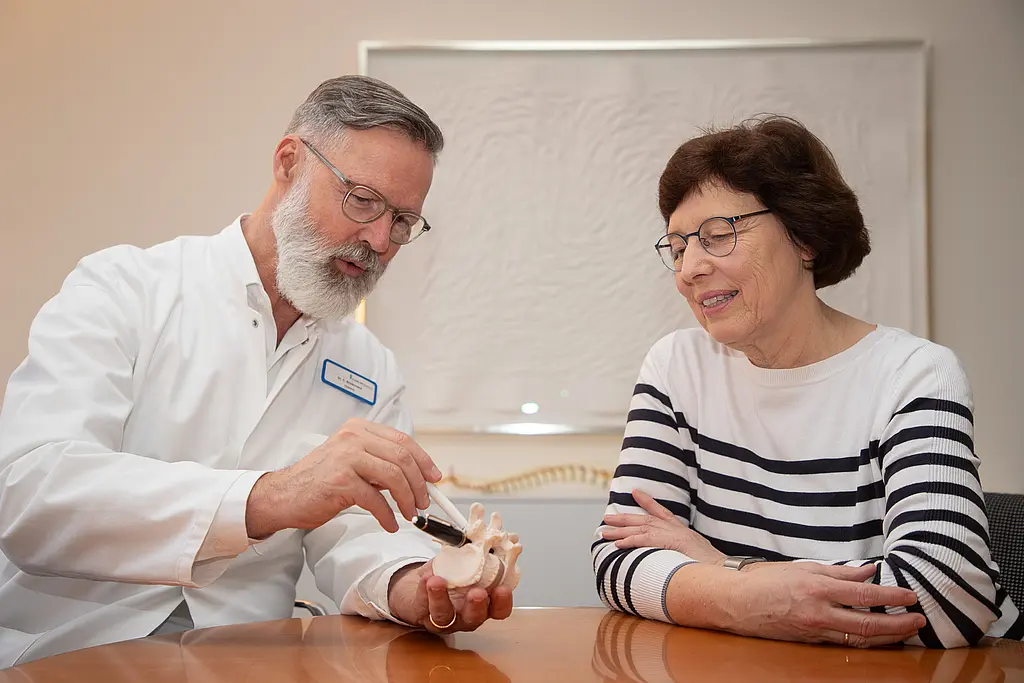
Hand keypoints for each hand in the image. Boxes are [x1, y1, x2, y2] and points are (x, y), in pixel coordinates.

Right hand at [245, 418, 441, 537]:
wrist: (284, 495)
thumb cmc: (319, 480)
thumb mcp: (351, 460)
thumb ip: (378, 462)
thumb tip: (414, 476)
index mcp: (358, 429)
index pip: (402, 440)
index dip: (423, 460)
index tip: (433, 478)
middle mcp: (353, 438)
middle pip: (402, 457)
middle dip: (419, 483)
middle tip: (423, 502)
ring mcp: (347, 457)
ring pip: (394, 476)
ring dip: (407, 499)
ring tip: (410, 514)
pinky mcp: (341, 481)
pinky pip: (376, 500)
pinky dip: (388, 515)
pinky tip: (390, 524)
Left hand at [387, 561, 513, 633]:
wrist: (425, 583)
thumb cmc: (450, 573)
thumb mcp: (468, 561)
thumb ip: (480, 552)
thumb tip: (497, 535)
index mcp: (481, 602)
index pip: (498, 609)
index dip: (503, 602)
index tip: (502, 589)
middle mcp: (464, 614)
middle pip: (475, 618)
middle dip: (476, 606)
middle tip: (476, 593)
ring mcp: (443, 617)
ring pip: (444, 616)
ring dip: (441, 598)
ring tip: (437, 581)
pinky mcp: (423, 614)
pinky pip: (423, 605)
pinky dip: (424, 590)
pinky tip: (426, 577)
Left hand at [601, 488, 725, 563]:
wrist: (727, 573)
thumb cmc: (715, 572)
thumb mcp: (697, 561)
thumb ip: (684, 557)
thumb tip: (675, 564)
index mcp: (684, 533)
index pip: (663, 513)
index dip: (648, 503)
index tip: (636, 493)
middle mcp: (678, 530)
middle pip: (646, 520)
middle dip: (625, 518)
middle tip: (607, 518)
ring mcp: (675, 535)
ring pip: (642, 528)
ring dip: (621, 530)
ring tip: (604, 530)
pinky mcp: (672, 543)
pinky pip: (646, 540)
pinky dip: (630, 540)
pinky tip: (617, 544)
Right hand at [729, 562, 926, 646]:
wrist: (737, 602)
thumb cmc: (766, 580)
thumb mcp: (803, 568)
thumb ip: (838, 572)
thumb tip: (869, 571)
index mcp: (818, 589)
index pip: (864, 595)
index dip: (892, 597)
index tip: (911, 596)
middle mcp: (819, 613)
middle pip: (868, 624)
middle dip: (898, 625)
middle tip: (919, 621)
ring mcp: (815, 631)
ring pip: (859, 638)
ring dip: (887, 637)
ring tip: (906, 631)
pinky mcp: (811, 641)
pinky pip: (844, 641)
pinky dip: (865, 639)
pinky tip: (878, 636)